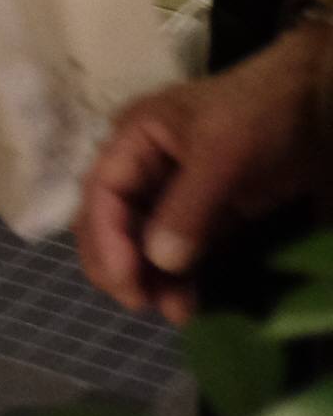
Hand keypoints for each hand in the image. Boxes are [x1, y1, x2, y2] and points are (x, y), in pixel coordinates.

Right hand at [77, 24, 332, 321]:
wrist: (319, 103)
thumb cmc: (261, 115)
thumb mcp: (222, 155)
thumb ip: (188, 207)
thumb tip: (160, 262)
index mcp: (133, 140)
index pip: (103, 193)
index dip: (106, 239)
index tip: (126, 283)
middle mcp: (145, 167)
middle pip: (111, 220)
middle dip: (121, 263)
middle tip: (142, 303)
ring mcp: (176, 191)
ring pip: (143, 240)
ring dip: (150, 277)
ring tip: (175, 312)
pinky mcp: (209, 212)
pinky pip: (180, 248)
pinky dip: (179, 276)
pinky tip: (190, 301)